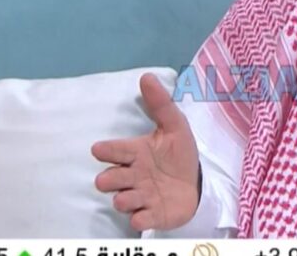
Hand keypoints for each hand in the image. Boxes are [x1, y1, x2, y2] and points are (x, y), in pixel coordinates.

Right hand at [92, 72, 200, 230]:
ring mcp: (140, 197)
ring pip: (121, 201)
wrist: (196, 184)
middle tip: (119, 176)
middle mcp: (133, 176)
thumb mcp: (175, 126)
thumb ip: (161, 104)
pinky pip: (138, 220)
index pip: (113, 151)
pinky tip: (145, 215)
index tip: (100, 149)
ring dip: (126, 199)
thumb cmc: (179, 154)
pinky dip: (140, 219)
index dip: (106, 150)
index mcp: (135, 154)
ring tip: (137, 195)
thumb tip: (147, 76)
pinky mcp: (151, 215)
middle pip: (108, 179)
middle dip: (110, 179)